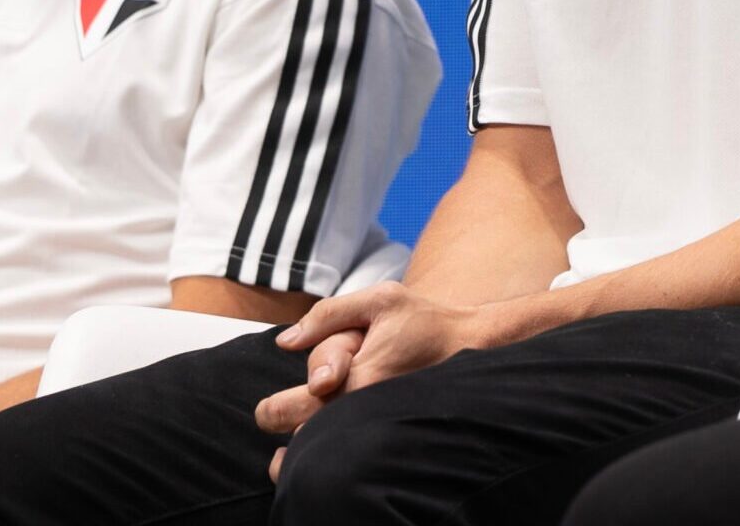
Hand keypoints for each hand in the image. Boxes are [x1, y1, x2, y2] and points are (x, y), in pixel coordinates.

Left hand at [253, 284, 497, 437]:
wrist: (473, 345)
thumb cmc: (426, 320)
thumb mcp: (380, 300)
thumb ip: (328, 315)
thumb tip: (285, 341)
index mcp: (360, 379)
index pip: (300, 408)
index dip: (276, 410)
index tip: (265, 412)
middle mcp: (368, 408)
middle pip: (310, 429)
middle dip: (292, 418)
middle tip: (280, 412)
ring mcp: (379, 420)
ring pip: (331, 439)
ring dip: (312, 435)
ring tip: (306, 431)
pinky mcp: (389, 426)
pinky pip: (352, 440)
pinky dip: (336, 440)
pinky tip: (331, 431)